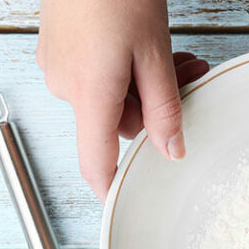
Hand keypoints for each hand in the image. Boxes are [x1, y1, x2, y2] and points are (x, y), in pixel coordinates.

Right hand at [38, 0, 208, 200]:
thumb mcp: (154, 51)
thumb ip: (165, 107)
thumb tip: (172, 149)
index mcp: (90, 94)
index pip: (95, 163)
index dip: (110, 188)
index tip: (125, 202)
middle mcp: (66, 85)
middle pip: (116, 123)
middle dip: (156, 108)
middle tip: (190, 78)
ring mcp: (59, 65)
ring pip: (111, 96)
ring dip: (144, 85)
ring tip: (175, 57)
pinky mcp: (59, 47)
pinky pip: (96, 75)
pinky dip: (124, 69)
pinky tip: (144, 46)